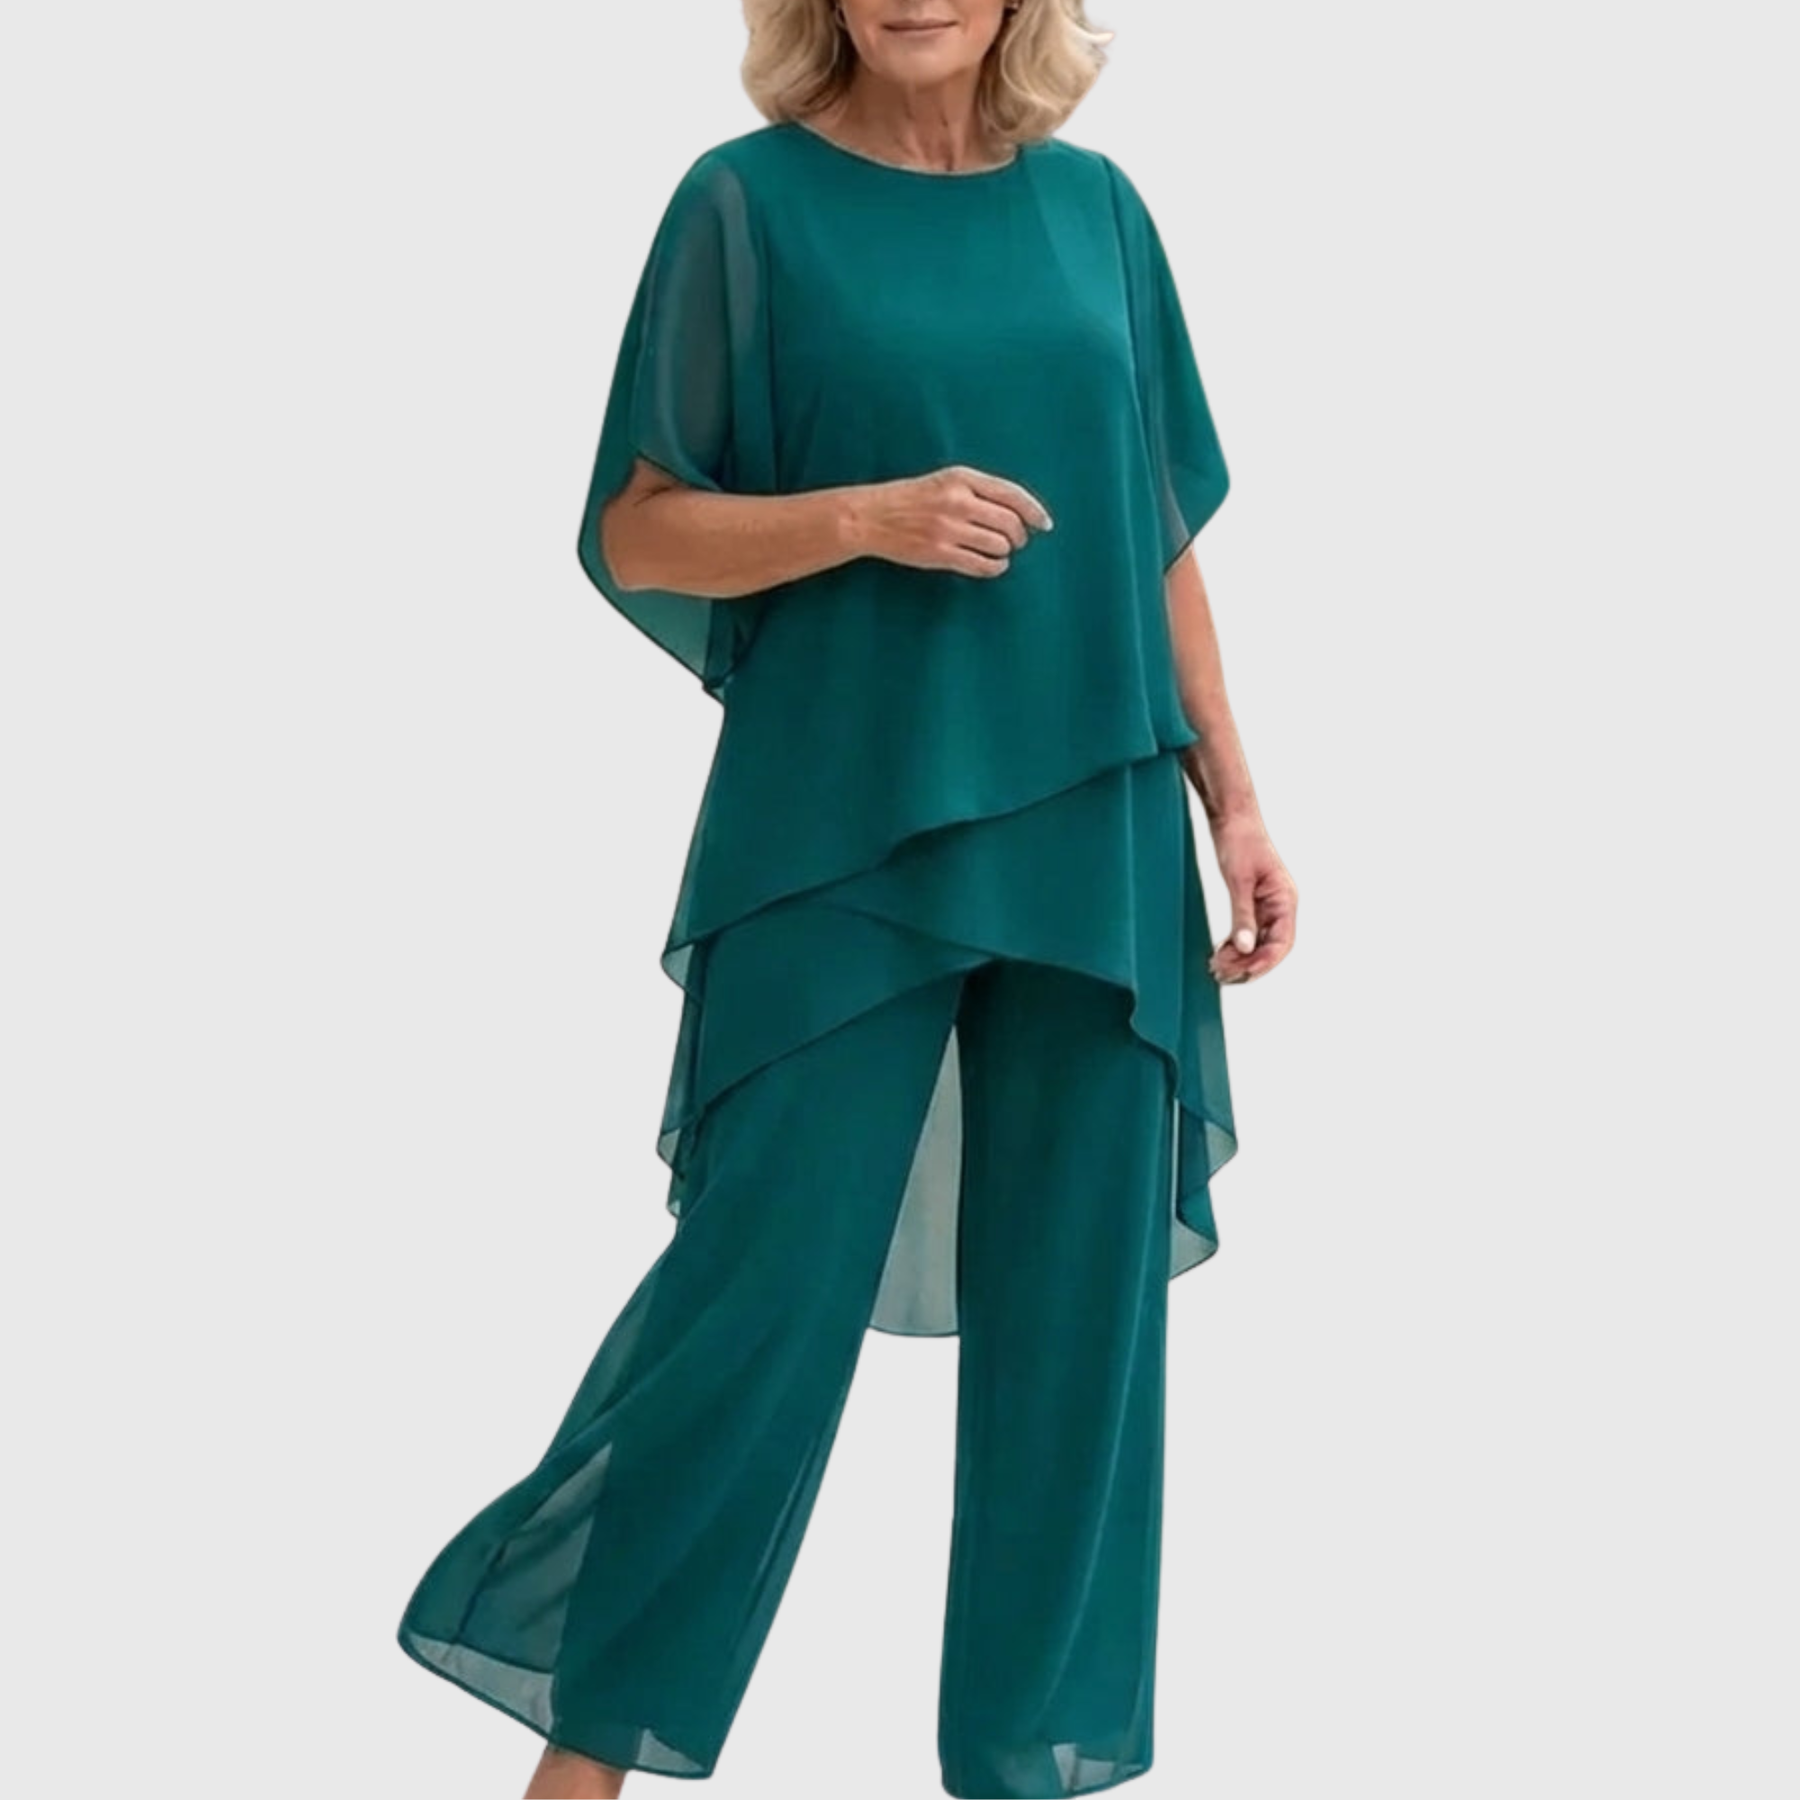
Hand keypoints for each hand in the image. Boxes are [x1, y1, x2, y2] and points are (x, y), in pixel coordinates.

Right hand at [852, 464, 1053, 577]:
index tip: (1045, 525)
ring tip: (998, 551)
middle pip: (1010, 523)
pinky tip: (993, 565)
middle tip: (1016, 541)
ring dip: (1005, 552)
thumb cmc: (911, 499)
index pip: (1011, 494)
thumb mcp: (945, 481)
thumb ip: (979, 491)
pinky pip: (981, 565)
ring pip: (998, 545)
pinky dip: (994, 568)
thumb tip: (1019, 513)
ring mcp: (948, 529)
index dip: (1034, 511)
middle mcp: (957, 501)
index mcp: (961, 478)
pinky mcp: (939, 553)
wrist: (871, 517)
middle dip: (1019, 536)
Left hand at [1205, 813, 1296, 983]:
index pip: (1281, 943)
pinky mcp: (1252, 904)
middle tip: (1221, 975)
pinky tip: (1219, 955)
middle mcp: (1280, 906)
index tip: (1242, 974)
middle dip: (1247, 966)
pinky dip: (1235, 947)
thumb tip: (1244, 948)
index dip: (1263, 963)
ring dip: (1239, 960)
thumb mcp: (1239, 880)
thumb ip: (1242, 915)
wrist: (1232, 818)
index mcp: (1285, 899)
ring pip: (1258, 944)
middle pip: (1269, 948)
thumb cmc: (1239, 842)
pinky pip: (1248, 934)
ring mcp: (1267, 906)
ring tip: (1216, 969)